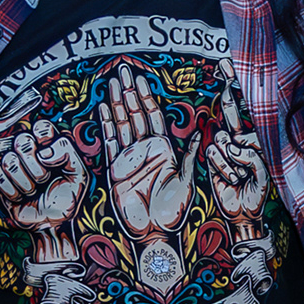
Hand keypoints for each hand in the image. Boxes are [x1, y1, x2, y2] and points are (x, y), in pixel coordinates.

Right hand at [0, 120, 83, 228]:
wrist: (54, 221)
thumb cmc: (66, 196)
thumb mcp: (79, 173)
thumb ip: (66, 153)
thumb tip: (44, 152)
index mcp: (48, 146)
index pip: (40, 127)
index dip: (44, 139)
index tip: (51, 159)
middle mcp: (29, 153)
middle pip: (22, 140)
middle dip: (35, 165)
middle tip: (44, 178)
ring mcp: (13, 166)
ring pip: (9, 160)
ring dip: (25, 182)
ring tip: (34, 190)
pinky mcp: (1, 182)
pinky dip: (13, 191)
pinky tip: (21, 197)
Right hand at [101, 63, 200, 236]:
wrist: (154, 232)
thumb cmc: (173, 210)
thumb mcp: (187, 179)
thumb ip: (189, 154)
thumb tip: (200, 131)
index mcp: (163, 149)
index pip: (153, 116)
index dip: (146, 97)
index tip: (140, 79)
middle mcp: (145, 150)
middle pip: (135, 114)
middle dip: (129, 93)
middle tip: (122, 71)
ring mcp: (128, 158)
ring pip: (121, 124)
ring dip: (116, 104)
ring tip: (111, 83)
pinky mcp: (115, 169)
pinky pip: (110, 142)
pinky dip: (107, 125)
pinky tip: (103, 109)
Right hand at [205, 85, 267, 229]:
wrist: (243, 213)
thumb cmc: (257, 194)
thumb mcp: (263, 174)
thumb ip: (252, 157)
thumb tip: (233, 146)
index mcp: (255, 142)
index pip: (250, 116)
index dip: (243, 96)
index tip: (237, 75)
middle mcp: (239, 141)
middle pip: (231, 113)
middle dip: (228, 91)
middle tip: (224, 65)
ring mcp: (224, 150)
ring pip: (223, 140)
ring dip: (234, 161)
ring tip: (241, 177)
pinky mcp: (212, 160)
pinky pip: (214, 154)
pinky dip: (223, 167)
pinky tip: (232, 179)